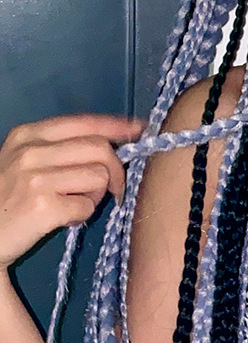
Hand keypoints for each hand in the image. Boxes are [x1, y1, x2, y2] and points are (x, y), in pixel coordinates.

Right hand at [0, 113, 146, 270]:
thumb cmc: (5, 199)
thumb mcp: (22, 161)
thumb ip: (59, 149)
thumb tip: (111, 142)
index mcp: (27, 135)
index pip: (83, 122)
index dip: (116, 126)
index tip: (139, 129)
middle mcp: (31, 151)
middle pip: (100, 148)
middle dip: (116, 171)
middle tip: (114, 190)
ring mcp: (36, 178)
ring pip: (98, 177)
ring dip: (95, 196)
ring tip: (72, 205)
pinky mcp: (43, 207)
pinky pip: (87, 207)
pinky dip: (81, 216)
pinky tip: (62, 220)